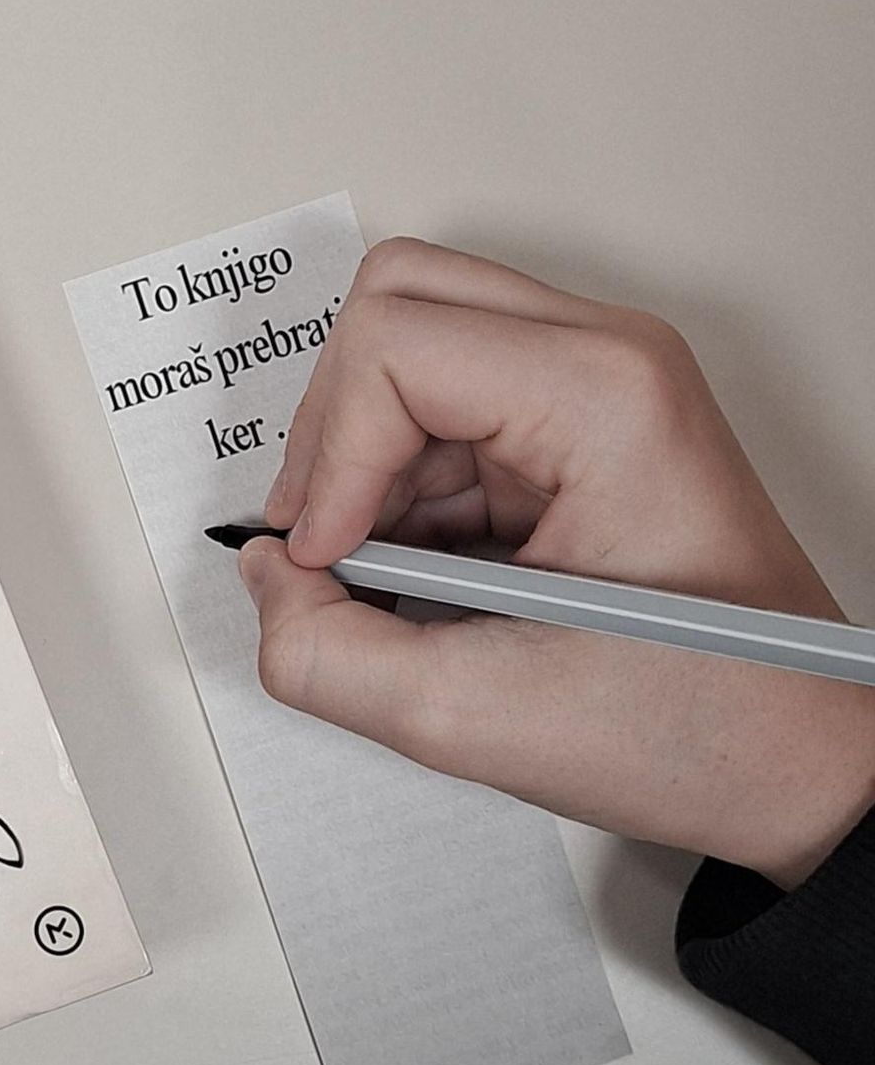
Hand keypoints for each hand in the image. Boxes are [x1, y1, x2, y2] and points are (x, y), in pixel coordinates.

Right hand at [240, 239, 874, 885]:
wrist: (797, 764)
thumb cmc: (700, 726)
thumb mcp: (469, 716)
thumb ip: (322, 652)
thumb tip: (266, 582)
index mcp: (605, 396)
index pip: (393, 344)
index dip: (330, 459)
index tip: (327, 561)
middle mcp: (610, 357)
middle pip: (399, 300)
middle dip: (334, 428)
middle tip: (327, 544)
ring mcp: (600, 382)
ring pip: (413, 351)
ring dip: (367, 465)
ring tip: (387, 579)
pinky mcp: (582, 424)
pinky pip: (447, 411)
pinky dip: (403, 488)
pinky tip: (425, 578)